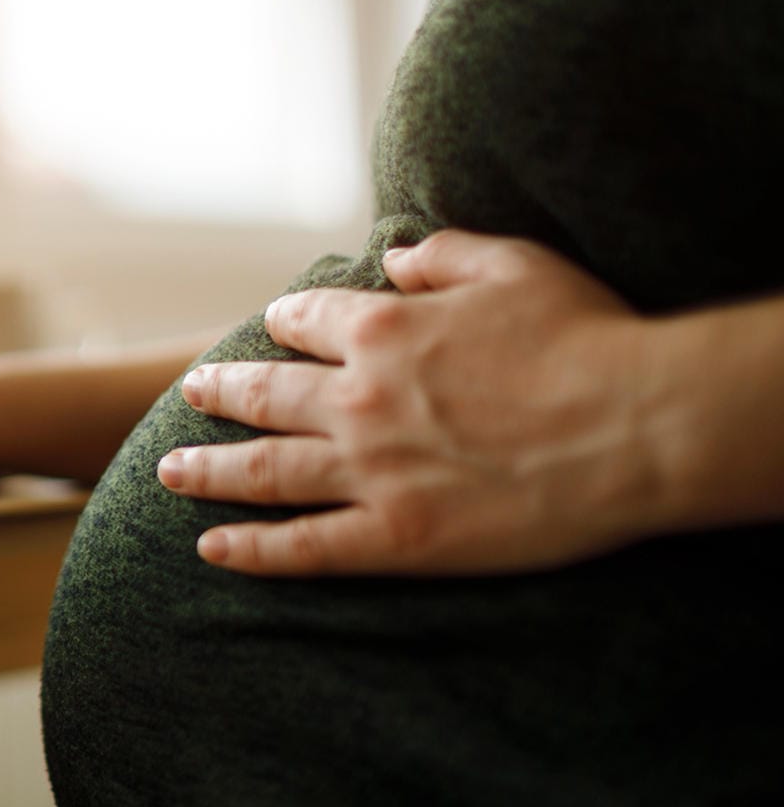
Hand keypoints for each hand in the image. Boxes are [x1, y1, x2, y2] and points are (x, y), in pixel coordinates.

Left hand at [157, 229, 666, 576]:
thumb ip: (443, 256)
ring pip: (262, 471)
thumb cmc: (589, 338)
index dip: (285, 323)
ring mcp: (370, 472)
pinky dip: (252, 551)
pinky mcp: (395, 536)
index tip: (271, 329)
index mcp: (382, 330)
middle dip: (220, 391)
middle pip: (263, 394)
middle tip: (189, 392)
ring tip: (168, 470)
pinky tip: (212, 551)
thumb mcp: (515, 265)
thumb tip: (393, 255)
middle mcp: (357, 400)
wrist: (639, 426)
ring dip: (208, 470)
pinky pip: (304, 548)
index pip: (306, 321)